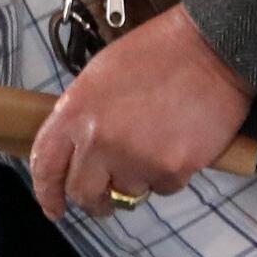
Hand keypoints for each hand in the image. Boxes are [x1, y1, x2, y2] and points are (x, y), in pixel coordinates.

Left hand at [29, 6, 255, 221]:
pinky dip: (171, 173)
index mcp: (76, 112)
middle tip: (105, 199)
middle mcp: (99, 141)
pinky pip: (164, 187)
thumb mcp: (102, 75)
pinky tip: (180, 142)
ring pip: (128, 192)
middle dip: (94, 200)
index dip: (47, 193)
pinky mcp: (170, 170)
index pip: (46, 165)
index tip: (54, 207)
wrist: (211, 49)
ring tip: (157, 143)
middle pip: (83, 193)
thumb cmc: (160, 53)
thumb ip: (84, 116)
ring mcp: (134, 158)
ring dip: (139, 178)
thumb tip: (78, 151)